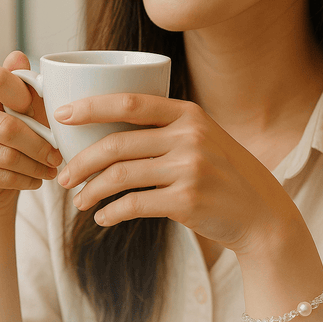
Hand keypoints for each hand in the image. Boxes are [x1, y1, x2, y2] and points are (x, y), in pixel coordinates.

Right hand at [0, 51, 62, 212]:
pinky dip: (25, 179)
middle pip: (5, 126)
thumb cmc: (12, 126)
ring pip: (5, 155)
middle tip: (58, 154)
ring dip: (36, 165)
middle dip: (39, 143)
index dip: (25, 96)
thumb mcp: (24, 102)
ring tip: (52, 167)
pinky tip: (37, 178)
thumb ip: (24, 81)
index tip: (45, 111)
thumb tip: (18, 57)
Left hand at [55, 93, 298, 256]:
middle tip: (63, 177)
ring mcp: (190, 168)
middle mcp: (189, 136)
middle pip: (116, 144)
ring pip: (120, 176)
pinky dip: (111, 213)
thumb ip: (163, 130)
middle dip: (81, 162)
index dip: (91, 107)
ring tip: (79, 202)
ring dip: (91, 191)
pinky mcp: (188, 200)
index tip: (62, 116)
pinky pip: (134, 204)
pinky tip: (104, 218)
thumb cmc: (221, 173)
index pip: (130, 102)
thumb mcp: (200, 138)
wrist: (260, 211)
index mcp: (188, 113)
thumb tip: (102, 133)